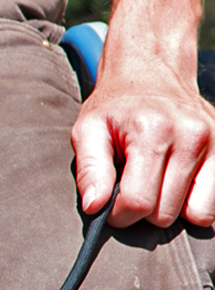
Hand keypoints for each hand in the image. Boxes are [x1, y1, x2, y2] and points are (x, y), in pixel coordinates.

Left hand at [72, 57, 214, 227]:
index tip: (110, 204)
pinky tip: (176, 183)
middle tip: (132, 186)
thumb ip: (89, 170)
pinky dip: (194, 203)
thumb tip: (95, 206)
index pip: (138, 202)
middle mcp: (191, 136)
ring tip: (155, 183)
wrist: (152, 74)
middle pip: (165, 213)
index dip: (118, 214)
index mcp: (153, 131)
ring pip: (195, 214)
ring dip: (171, 208)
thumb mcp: (87, 131)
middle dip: (143, 211)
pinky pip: (214, 205)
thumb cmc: (116, 109)